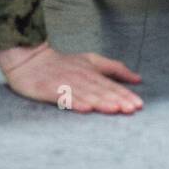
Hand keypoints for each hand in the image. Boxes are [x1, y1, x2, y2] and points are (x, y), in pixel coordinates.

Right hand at [0, 41, 143, 113]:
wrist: (30, 59)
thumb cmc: (64, 63)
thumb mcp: (92, 61)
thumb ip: (115, 69)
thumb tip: (138, 79)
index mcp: (91, 72)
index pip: (111, 85)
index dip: (125, 95)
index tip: (139, 105)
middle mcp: (80, 77)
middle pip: (101, 90)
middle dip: (117, 100)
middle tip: (132, 109)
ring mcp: (64, 83)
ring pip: (86, 94)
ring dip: (101, 102)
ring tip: (115, 109)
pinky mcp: (48, 89)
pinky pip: (63, 97)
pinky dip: (74, 102)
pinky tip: (84, 109)